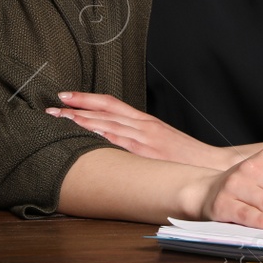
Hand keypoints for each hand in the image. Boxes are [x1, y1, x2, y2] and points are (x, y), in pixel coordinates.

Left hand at [47, 92, 232, 170]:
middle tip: (51, 108)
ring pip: (107, 124)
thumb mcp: (161, 140)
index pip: (111, 103)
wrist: (210, 165)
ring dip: (81, 121)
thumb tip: (114, 139)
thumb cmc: (185, 157)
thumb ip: (139, 137)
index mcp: (146, 121)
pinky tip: (84, 135)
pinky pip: (119, 142)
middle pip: (104, 111)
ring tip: (58, 119)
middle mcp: (142, 126)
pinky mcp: (146, 154)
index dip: (87, 98)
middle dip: (75, 108)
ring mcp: (144, 140)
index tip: (66, 97)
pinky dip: (100, 136)